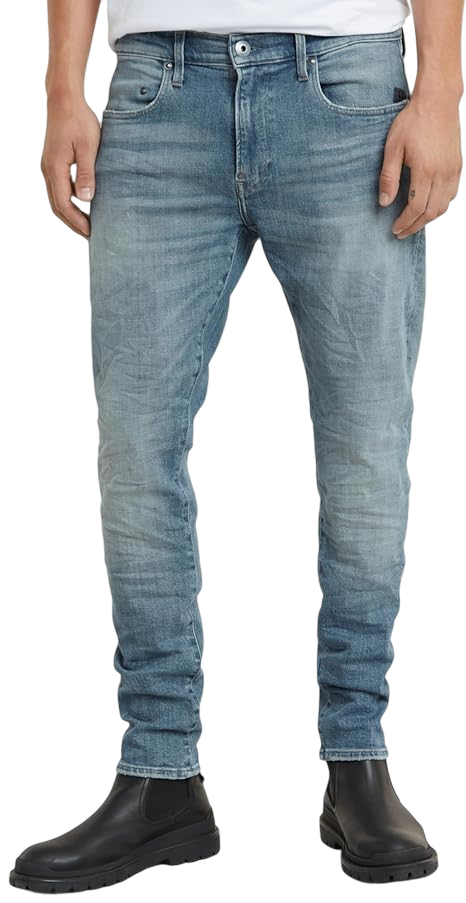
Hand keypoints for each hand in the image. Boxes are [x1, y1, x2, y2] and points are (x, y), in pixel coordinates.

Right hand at [40, 98, 101, 240]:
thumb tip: (85, 199)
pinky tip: (80, 206)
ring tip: (86, 226)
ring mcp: (47, 167)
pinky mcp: (51, 163)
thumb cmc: (78, 119)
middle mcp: (47, 171)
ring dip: (69, 215)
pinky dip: (67, 202)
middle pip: (57, 206)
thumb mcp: (88, 147)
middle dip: (73, 223)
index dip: (77, 221)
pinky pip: (57, 189)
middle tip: (91, 236)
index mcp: (55, 169)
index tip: (92, 233)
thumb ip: (86, 173)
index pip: (64, 204)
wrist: (63, 98)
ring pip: (56, 199)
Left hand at [378, 94, 462, 237]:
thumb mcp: (393, 147)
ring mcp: (453, 170)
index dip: (405, 222)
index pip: (416, 208)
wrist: (438, 101)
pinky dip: (442, 207)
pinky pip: (453, 195)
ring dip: (429, 219)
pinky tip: (430, 208)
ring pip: (444, 206)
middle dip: (415, 226)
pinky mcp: (459, 166)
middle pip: (431, 212)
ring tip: (414, 223)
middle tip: (402, 233)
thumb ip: (389, 177)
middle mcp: (443, 174)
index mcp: (425, 171)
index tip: (394, 229)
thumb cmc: (412, 121)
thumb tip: (384, 203)